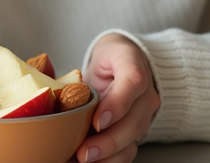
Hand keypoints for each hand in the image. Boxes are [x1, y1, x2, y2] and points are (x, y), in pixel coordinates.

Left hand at [74, 34, 160, 162]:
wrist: (125, 63)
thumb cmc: (110, 60)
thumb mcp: (97, 57)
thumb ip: (87, 76)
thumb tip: (64, 103)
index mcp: (134, 66)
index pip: (133, 82)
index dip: (116, 105)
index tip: (98, 122)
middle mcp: (145, 94)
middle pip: (134, 122)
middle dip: (108, 142)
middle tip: (84, 153)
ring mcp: (144, 115)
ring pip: (132, 141)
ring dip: (108, 156)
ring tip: (82, 160)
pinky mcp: (137, 131)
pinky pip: (128, 151)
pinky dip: (109, 160)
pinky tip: (89, 162)